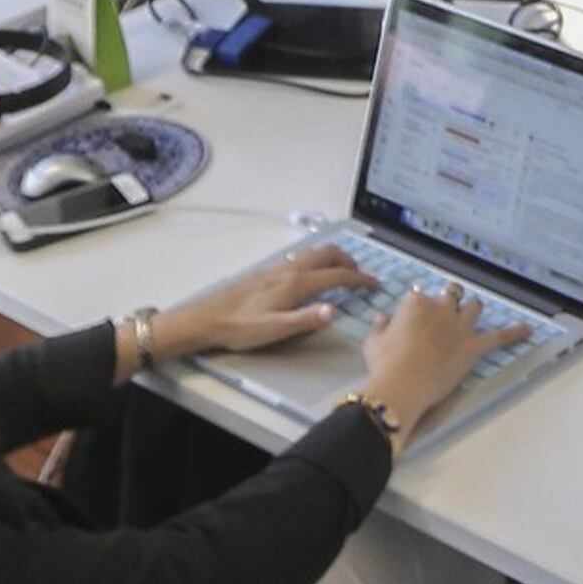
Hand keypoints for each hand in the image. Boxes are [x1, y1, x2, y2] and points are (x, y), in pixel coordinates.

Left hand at [136, 246, 370, 365]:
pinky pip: (303, 258)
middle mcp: (289, 270)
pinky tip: (314, 275)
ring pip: (315, 253)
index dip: (360, 279)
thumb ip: (306, 320)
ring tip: (344, 273)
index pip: (337, 276)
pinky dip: (319, 261)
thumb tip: (335, 311)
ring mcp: (278, 268)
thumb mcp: (274, 330)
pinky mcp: (268, 272)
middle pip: (328, 254)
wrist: (206, 318)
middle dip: (350, 262)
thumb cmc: (239, 328)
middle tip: (362, 277)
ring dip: (335, 258)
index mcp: (296, 284)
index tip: (376, 285)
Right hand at [359, 280, 530, 437]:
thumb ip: (380, 327)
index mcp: (415, 303)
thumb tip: (382, 317)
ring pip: (474, 307)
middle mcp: (441, 309)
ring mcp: (459, 327)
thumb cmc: (384, 364)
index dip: (419, 307)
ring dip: (474, 308)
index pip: (420, 296)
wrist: (401, 384)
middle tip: (448, 306)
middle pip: (451, 296)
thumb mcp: (373, 342)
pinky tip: (528, 330)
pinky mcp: (473, 346)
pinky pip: (499, 337)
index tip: (415, 318)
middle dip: (450, 299)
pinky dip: (515, 332)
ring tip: (473, 311)